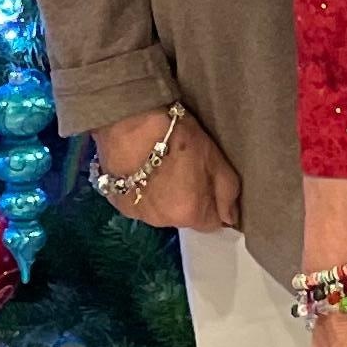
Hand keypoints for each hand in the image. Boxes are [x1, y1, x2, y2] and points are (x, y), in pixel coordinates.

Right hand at [93, 104, 240, 231]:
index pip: (211, 223)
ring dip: (162, 196)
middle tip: (183, 168)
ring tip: (158, 166)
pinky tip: (139, 169)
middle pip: (183, 216)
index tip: (206, 182)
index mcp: (190, 214)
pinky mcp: (116, 202)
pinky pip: (137, 202)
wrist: (130, 122)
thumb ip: (228, 193)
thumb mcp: (216, 160)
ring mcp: (137, 214)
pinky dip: (140, 191)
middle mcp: (163, 221)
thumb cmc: (178, 137)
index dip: (212, 202)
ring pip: (159, 211)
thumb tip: (230, 218)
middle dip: (186, 199)